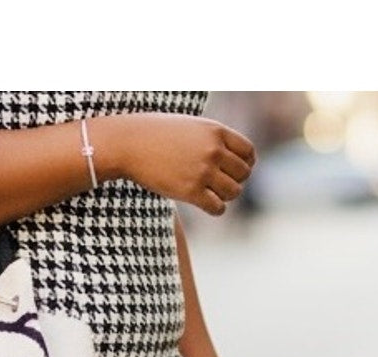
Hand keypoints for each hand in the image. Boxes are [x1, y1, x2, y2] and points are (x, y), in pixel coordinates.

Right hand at [115, 113, 255, 215]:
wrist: (129, 144)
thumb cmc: (155, 134)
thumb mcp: (190, 127)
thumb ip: (211, 138)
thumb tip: (226, 156)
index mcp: (216, 131)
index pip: (248, 152)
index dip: (246, 164)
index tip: (234, 170)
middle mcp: (214, 150)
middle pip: (243, 174)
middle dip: (235, 181)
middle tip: (220, 184)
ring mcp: (203, 171)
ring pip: (233, 192)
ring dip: (225, 196)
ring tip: (211, 194)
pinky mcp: (190, 191)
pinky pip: (217, 207)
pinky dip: (216, 209)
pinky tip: (207, 205)